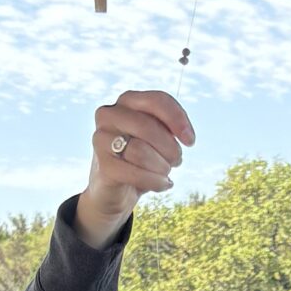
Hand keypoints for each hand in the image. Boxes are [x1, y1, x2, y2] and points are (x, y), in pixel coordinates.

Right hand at [77, 89, 195, 243]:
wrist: (116, 189)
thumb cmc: (142, 158)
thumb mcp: (159, 137)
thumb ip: (170, 127)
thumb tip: (185, 134)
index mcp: (127, 101)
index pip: (157, 100)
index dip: (178, 119)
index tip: (190, 141)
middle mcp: (109, 114)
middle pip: (148, 127)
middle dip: (170, 149)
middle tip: (177, 161)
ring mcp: (100, 138)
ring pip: (141, 152)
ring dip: (162, 166)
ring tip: (166, 172)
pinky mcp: (102, 164)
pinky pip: (135, 173)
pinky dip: (155, 182)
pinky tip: (163, 184)